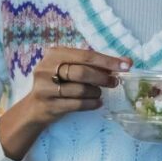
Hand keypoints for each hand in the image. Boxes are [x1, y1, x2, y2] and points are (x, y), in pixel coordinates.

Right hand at [0, 47, 130, 159]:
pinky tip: (97, 103)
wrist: (35, 107)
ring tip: (99, 93)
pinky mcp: (49, 105)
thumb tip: (126, 62)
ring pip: (80, 90)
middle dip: (103, 77)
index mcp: (54, 53)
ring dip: (96, 92)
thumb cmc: (58, 82)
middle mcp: (46, 68)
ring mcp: (45, 88)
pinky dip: (91, 104)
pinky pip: (77, 104)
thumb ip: (94, 63)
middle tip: (114, 82)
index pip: (86, 55)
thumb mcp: (70, 67)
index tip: (126, 66)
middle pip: (82, 72)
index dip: (108, 61)